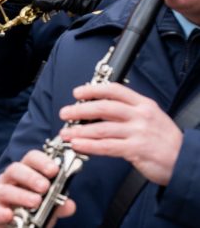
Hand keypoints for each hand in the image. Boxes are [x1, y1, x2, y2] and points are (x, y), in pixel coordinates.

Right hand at [0, 149, 76, 227]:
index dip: (42, 161)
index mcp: (25, 173)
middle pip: (15, 169)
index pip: (31, 158)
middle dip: (31, 177)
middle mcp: (10, 180)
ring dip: (21, 195)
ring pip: (5, 189)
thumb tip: (69, 205)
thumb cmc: (31, 211)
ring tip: (36, 202)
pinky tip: (9, 215)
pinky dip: (1, 211)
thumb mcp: (48, 207)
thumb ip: (58, 204)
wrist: (15, 225)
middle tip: (45, 186)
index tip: (54, 170)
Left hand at [59, 82, 181, 185]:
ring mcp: (138, 132)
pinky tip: (78, 145)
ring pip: (102, 128)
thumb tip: (99, 110)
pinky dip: (89, 145)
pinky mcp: (137, 149)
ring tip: (66, 133)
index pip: (115, 90)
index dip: (93, 89)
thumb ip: (128, 112)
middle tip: (65, 113)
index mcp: (143, 105)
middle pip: (104, 107)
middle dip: (80, 110)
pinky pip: (107, 146)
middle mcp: (140, 116)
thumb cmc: (166, 141)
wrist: (186, 161)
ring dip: (80, 131)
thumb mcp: (151, 118)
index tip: (77, 92)